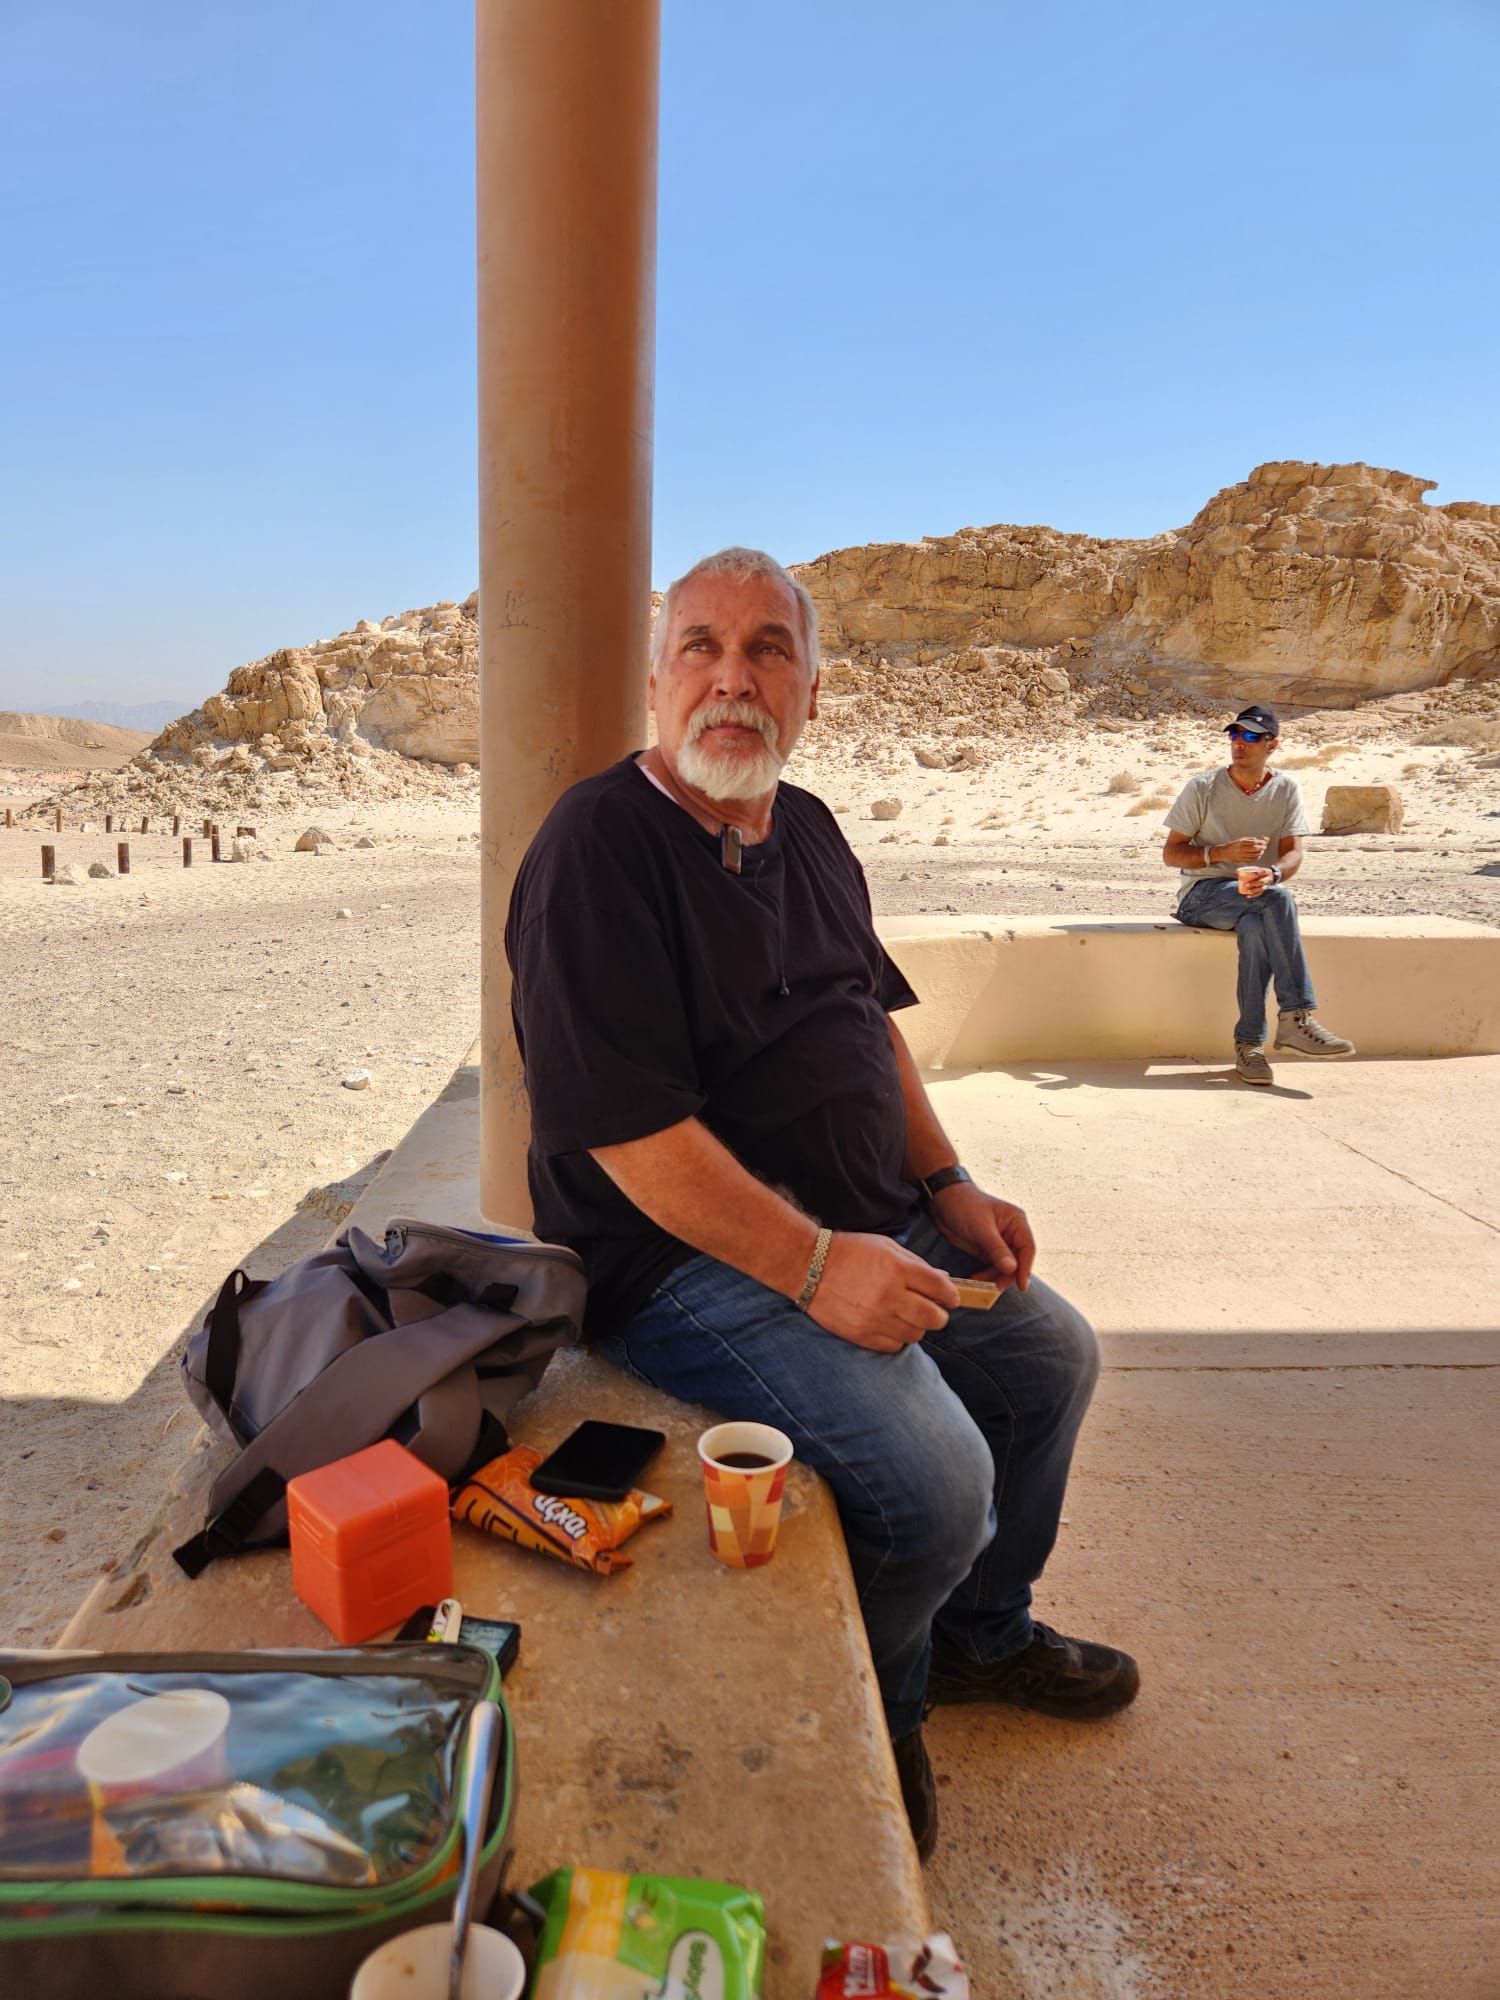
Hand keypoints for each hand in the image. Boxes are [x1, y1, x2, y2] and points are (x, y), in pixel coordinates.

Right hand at [807, 1232, 957, 1352]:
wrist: (808, 1266)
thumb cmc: (850, 1252)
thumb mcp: (885, 1247)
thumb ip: (916, 1264)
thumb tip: (943, 1280)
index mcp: (898, 1268)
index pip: (941, 1289)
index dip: (951, 1295)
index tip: (951, 1298)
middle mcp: (889, 1295)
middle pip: (934, 1318)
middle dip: (939, 1315)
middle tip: (934, 1311)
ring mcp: (875, 1318)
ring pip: (916, 1335)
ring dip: (916, 1327)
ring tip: (907, 1317)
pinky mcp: (861, 1335)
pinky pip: (893, 1346)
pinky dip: (897, 1338)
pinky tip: (889, 1326)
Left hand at [928, 1181, 1034, 1293]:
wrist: (942, 1200)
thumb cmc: (964, 1205)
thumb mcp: (981, 1227)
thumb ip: (997, 1249)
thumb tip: (1012, 1269)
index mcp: (1016, 1222)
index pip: (1027, 1248)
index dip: (1025, 1268)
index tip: (1022, 1286)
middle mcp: (1012, 1233)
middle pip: (1017, 1261)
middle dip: (1006, 1276)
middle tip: (993, 1288)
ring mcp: (1000, 1243)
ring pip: (1004, 1268)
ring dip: (994, 1278)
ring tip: (980, 1284)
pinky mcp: (987, 1250)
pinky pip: (992, 1268)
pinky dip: (986, 1275)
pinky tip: (976, 1279)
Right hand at [1221, 836, 1267, 862]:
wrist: (1224, 852)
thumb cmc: (1233, 845)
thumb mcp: (1240, 840)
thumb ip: (1249, 840)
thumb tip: (1258, 840)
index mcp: (1241, 842)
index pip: (1254, 842)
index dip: (1260, 842)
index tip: (1264, 843)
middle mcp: (1242, 848)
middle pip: (1255, 848)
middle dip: (1262, 848)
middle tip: (1265, 847)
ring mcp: (1242, 855)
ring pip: (1254, 854)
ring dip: (1260, 853)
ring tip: (1262, 851)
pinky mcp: (1242, 860)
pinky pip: (1251, 860)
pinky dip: (1256, 858)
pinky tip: (1258, 856)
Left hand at [1238, 866, 1274, 897]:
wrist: (1271, 876)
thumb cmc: (1260, 872)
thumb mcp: (1255, 868)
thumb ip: (1247, 869)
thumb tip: (1237, 871)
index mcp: (1264, 872)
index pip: (1261, 872)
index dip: (1256, 873)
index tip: (1253, 874)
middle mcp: (1266, 879)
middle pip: (1261, 882)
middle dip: (1254, 884)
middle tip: (1246, 885)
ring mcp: (1266, 885)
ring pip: (1260, 889)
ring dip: (1254, 890)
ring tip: (1248, 891)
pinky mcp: (1264, 889)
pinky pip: (1259, 893)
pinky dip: (1254, 895)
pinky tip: (1248, 896)